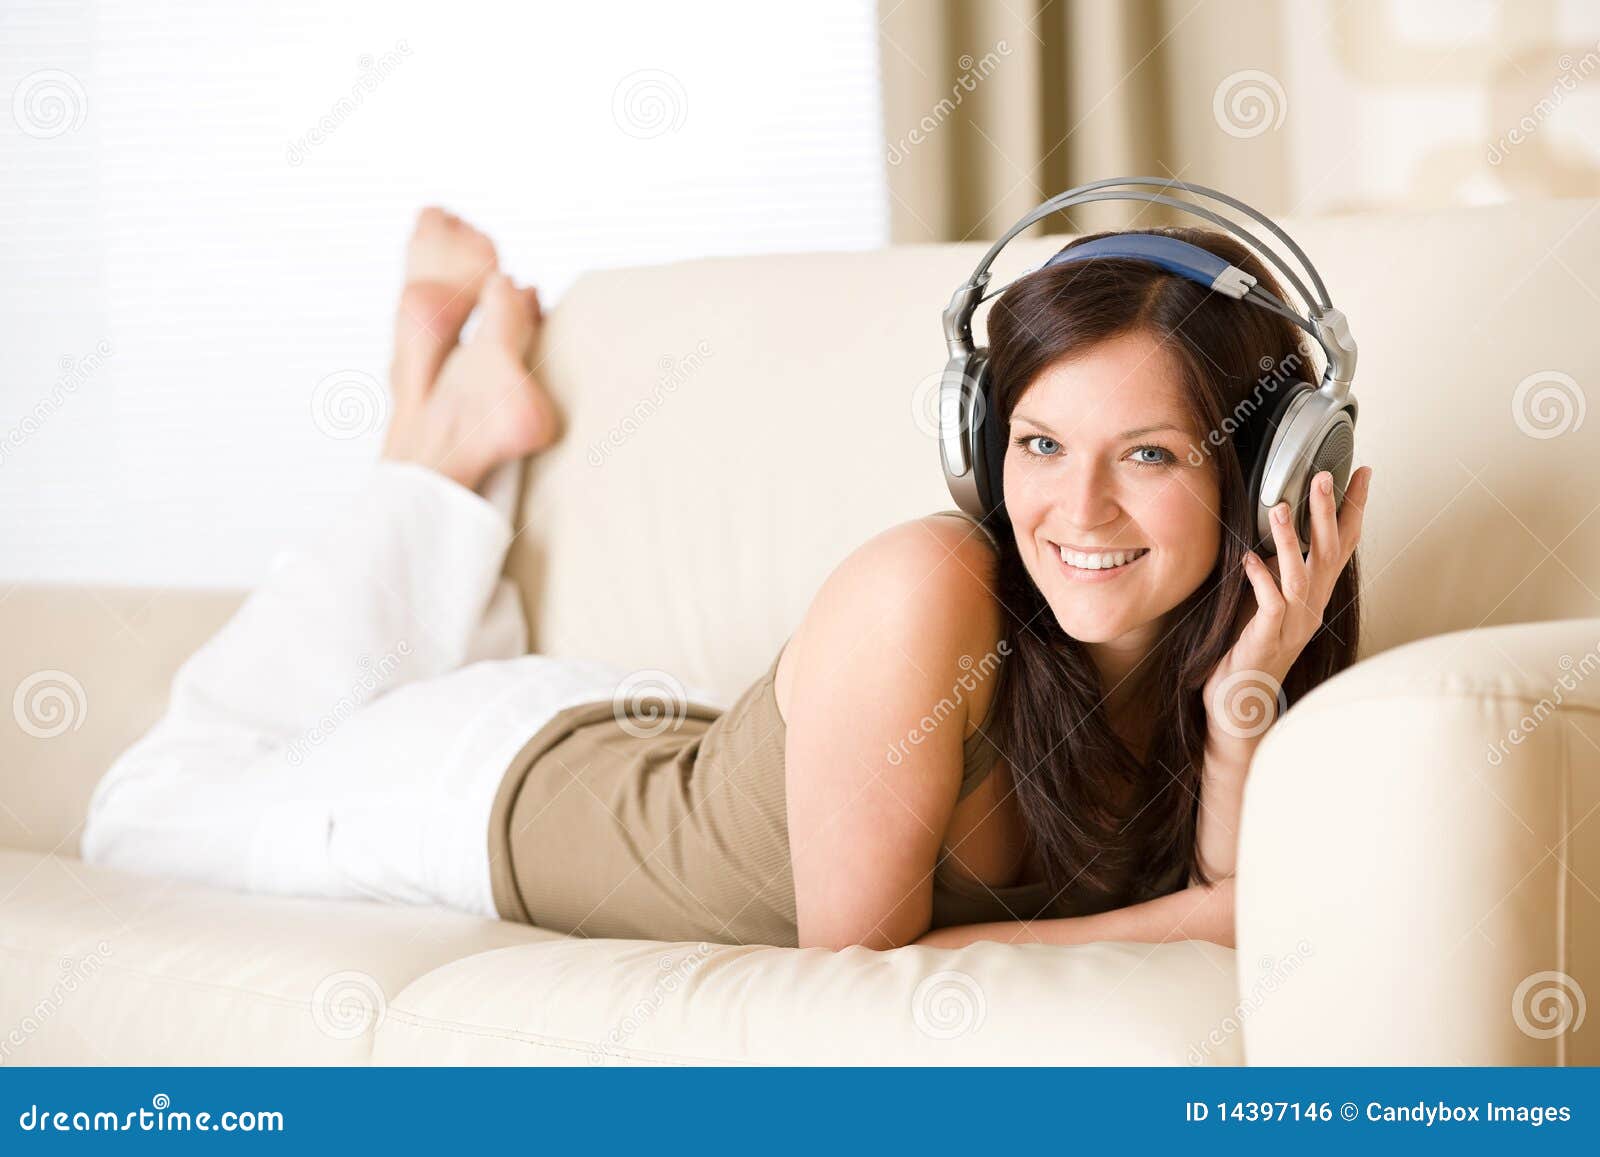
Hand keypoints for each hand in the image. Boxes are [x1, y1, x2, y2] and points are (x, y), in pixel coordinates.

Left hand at [1202, 466, 1372, 763]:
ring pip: (1300, 575)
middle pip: (1329, 552)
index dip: (1353, 508)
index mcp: (1314, 595)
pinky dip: (1261, 579)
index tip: (1362, 472)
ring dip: (1292, 540)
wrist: (1242, 704)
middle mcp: (1310, 607)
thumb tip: (1270, 539)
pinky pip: (1269, 604)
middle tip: (1323, 475)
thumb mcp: (1268, 604)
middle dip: (1327, 512)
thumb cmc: (1251, 650)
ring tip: (1281, 506)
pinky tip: (1250, 559)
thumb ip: (1275, 574)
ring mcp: (1292, 624)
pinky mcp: (1267, 638)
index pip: (1342, 545)